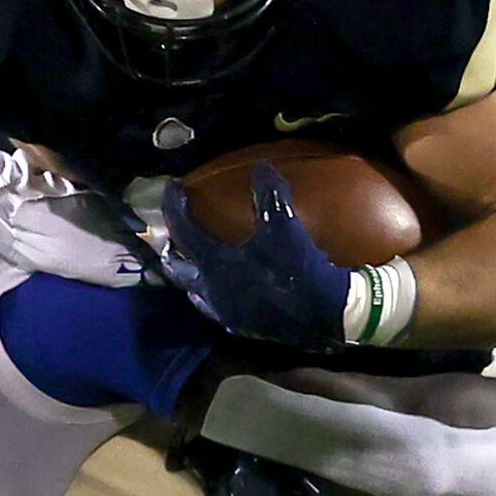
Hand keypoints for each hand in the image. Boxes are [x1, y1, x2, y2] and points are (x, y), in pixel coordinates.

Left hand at [162, 165, 352, 348]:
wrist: (323, 313)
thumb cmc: (296, 268)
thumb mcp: (284, 225)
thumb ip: (270, 195)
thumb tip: (261, 168)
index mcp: (215, 264)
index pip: (184, 230)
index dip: (175, 207)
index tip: (173, 190)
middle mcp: (213, 291)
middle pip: (179, 270)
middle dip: (173, 252)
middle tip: (172, 239)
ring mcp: (226, 313)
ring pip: (197, 295)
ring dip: (193, 278)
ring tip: (195, 267)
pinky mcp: (243, 328)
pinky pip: (219, 312)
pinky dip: (215, 299)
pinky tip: (226, 295)